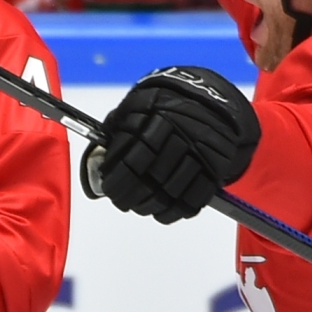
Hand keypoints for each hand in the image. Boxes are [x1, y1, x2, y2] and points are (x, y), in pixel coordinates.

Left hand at [82, 66, 259, 223]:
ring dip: (152, 206)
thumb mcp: (133, 108)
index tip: (110, 190)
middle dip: (132, 197)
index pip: (132, 160)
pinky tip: (162, 211)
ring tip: (142, 205)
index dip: (118, 181)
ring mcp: (201, 153)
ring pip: (172, 192)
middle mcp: (181, 135)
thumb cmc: (160, 107)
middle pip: (152, 179)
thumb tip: (96, 172)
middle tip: (123, 202)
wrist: (206, 99)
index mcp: (156, 118)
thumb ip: (114, 137)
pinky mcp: (216, 168)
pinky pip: (194, 199)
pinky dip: (175, 212)